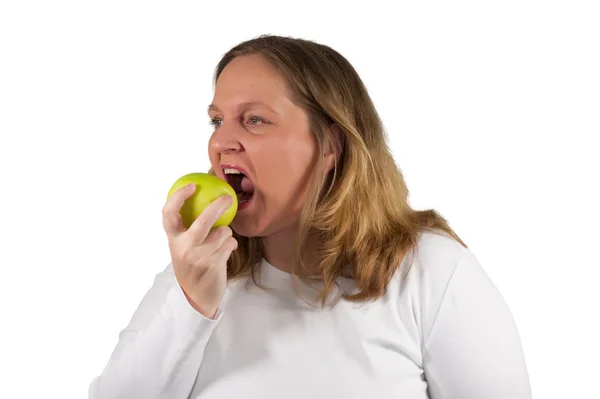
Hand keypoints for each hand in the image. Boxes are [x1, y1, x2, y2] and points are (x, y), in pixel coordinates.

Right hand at [162, 184, 236, 317]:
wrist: (197, 295)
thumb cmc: (192, 261)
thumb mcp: (183, 244)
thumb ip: (188, 225)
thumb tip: (203, 194)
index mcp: (173, 239)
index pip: (169, 213)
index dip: (178, 197)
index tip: (191, 185)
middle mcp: (184, 248)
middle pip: (203, 222)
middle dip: (217, 207)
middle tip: (227, 197)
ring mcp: (199, 258)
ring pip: (222, 233)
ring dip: (226, 233)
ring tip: (221, 239)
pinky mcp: (214, 265)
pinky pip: (230, 244)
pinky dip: (231, 244)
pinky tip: (226, 250)